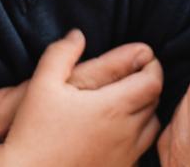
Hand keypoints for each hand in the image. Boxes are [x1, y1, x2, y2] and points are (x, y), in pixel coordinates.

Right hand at [0, 15, 159, 157]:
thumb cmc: (34, 135)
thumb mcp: (42, 85)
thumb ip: (61, 53)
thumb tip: (77, 34)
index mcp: (113, 107)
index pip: (153, 81)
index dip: (152, 66)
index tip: (142, 59)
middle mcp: (126, 133)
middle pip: (155, 101)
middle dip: (148, 84)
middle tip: (133, 74)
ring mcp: (125, 157)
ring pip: (151, 127)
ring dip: (145, 110)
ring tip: (126, 100)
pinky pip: (141, 150)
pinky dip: (137, 135)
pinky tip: (116, 129)